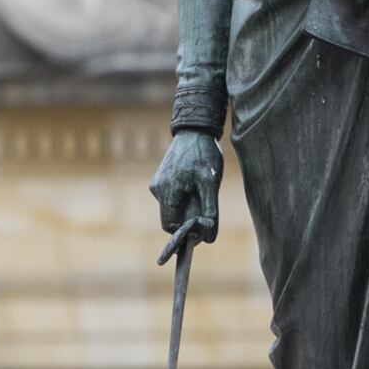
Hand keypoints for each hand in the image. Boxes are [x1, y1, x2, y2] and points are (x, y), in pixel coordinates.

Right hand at [151, 128, 222, 249]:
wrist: (195, 130)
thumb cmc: (204, 155)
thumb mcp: (211, 183)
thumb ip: (210, 211)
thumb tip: (209, 239)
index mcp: (167, 191)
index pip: (170, 226)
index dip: (184, 231)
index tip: (200, 226)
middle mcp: (157, 189)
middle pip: (170, 217)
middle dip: (186, 218)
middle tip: (205, 207)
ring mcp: (157, 183)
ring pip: (170, 207)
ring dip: (185, 206)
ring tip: (200, 190)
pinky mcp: (160, 178)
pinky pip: (170, 197)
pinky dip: (182, 197)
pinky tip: (194, 184)